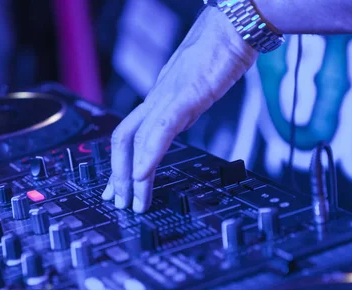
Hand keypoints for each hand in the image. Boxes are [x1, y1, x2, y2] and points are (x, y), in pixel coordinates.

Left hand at [101, 7, 257, 211]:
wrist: (234, 26)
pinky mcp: (185, 96)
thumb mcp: (196, 89)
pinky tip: (142, 175)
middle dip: (118, 174)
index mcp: (159, 100)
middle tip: (117, 201)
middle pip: (123, 139)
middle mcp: (157, 99)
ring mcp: (168, 97)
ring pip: (136, 138)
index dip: (119, 162)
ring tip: (131, 200)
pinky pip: (160, 130)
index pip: (129, 134)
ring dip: (130, 174)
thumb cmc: (219, 52)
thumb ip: (183, 108)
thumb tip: (179, 123)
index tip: (117, 187)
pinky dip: (148, 155)